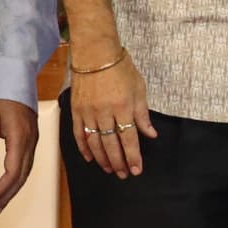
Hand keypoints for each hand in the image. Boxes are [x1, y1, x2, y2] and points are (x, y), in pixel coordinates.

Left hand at [0, 99, 39, 214]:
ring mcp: (33, 141)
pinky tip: (10, 184)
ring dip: (14, 189)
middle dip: (8, 195)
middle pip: (22, 176)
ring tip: (0, 203)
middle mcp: (30, 142)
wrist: (16, 79)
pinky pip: (27, 164)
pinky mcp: (31, 139)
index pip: (12, 171)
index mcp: (19, 138)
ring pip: (26, 172)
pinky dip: (18, 178)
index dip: (1, 189)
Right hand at [69, 52, 156, 179]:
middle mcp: (104, 112)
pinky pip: (79, 134)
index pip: (129, 139)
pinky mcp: (75, 111)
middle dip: (118, 162)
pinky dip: (84, 148)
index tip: (136, 170)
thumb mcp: (139, 89)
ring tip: (109, 169)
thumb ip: (143, 115)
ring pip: (95, 142)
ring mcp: (88, 112)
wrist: (95, 53)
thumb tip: (151, 134)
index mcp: (123, 107)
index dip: (133, 157)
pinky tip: (90, 158)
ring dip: (102, 159)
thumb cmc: (120, 68)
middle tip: (123, 174)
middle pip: (111, 144)